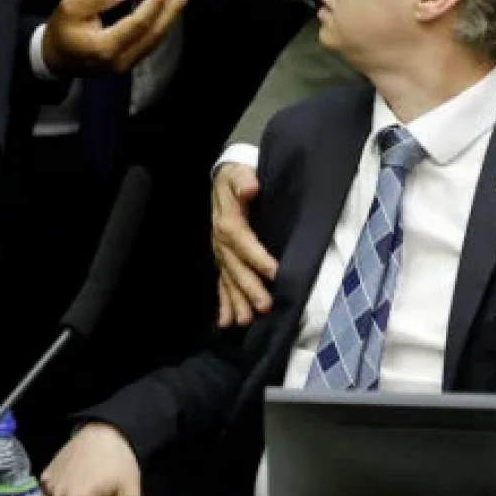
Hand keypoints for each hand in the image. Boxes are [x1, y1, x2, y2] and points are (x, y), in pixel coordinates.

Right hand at [41, 423, 140, 495]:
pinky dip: (64, 491)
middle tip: (99, 491)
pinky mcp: (47, 476)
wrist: (106, 431)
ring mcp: (51, 484)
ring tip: (89, 482)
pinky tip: (78, 478)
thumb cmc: (116, 455)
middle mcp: (61, 493)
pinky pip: (52, 494)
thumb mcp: (131, 488)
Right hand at [42, 0, 191, 76]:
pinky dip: (160, 27)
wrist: (53, 59)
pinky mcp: (127, 64)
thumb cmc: (61, 30)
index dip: (155, 2)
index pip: (139, 23)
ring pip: (154, 41)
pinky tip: (167, 13)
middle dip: (172, 10)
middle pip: (153, 33)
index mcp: (105, 46)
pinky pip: (149, 45)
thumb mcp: (71, 7)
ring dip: (169, 18)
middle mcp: (120, 60)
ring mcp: (125, 66)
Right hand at [212, 161, 275, 327]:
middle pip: (236, 267)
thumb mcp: (239, 173)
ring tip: (244, 321)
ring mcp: (221, 253)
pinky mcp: (223, 260)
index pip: (243, 242)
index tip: (274, 272)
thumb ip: (243, 180)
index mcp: (228, 223)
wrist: (224, 181)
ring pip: (228, 280)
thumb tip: (250, 187)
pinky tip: (225, 321)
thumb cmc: (237, 178)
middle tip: (264, 306)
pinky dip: (223, 303)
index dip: (258, 258)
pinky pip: (221, 283)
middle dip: (249, 288)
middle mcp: (221, 242)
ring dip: (236, 301)